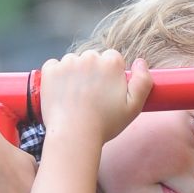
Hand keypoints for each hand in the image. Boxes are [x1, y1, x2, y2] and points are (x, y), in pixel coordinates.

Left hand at [38, 50, 152, 145]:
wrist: (73, 135)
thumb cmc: (104, 124)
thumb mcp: (134, 107)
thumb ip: (143, 82)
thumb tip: (140, 62)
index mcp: (111, 62)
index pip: (112, 59)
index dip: (110, 76)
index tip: (106, 92)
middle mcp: (89, 57)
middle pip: (91, 59)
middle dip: (91, 73)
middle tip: (90, 98)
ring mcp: (67, 62)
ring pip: (72, 63)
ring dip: (73, 75)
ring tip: (74, 99)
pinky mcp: (50, 70)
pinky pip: (53, 66)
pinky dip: (55, 77)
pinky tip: (61, 94)